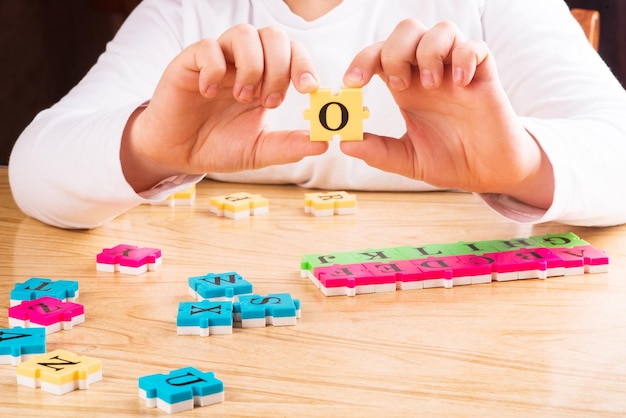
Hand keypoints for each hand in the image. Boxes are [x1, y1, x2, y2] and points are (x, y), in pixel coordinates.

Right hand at [121, 24, 327, 190]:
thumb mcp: (259, 151)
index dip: (304, 64)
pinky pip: (208, 47)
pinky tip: (209, 93)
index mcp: (266, 79)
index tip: (308, 88)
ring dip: (251, 66)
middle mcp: (244, 63)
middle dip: (279, 67)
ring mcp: (218, 60)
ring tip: (241, 97)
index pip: (293, 52)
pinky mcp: (190, 62)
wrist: (177, 153)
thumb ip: (289, 145)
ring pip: (243, 34)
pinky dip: (215, 69)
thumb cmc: (218, 147)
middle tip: (269, 101)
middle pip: (273, 36)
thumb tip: (324, 142)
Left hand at [341, 19, 553, 208]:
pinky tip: (461, 84)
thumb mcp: (407, 160)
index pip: (379, 55)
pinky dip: (464, 57)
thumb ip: (378, 152)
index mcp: (406, 87)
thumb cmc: (449, 160)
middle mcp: (430, 73)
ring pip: (441, 30)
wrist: (488, 172)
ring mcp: (457, 72)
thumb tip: (344, 144)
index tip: (352, 83)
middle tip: (398, 84)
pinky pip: (476, 47)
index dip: (362, 60)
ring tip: (430, 86)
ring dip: (429, 51)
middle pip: (407, 31)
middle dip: (394, 50)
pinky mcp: (484, 77)